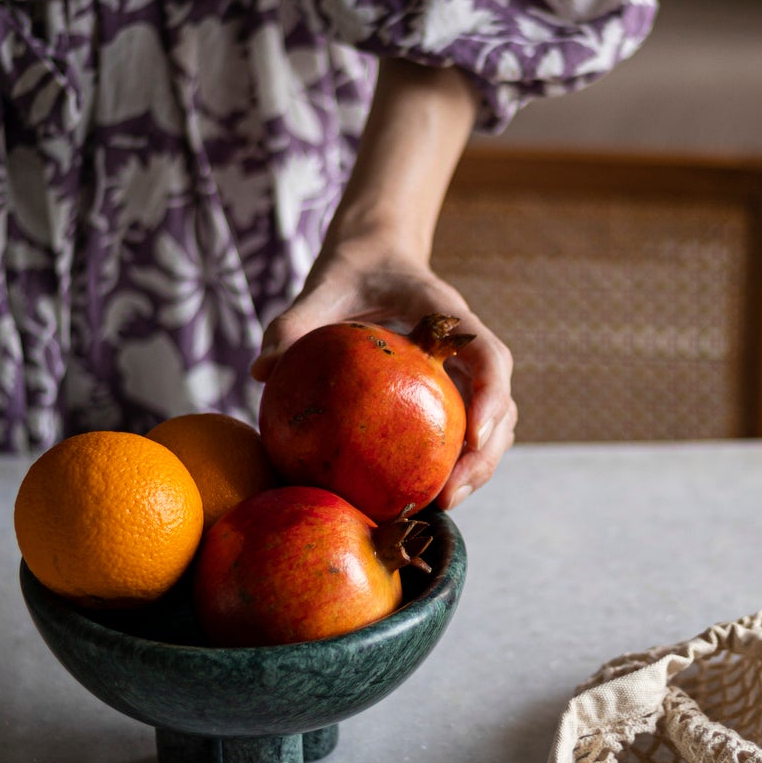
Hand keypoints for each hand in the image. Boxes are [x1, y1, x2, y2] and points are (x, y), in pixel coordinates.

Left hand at [250, 234, 515, 509]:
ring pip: (493, 425)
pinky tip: (419, 492)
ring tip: (439, 506)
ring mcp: (463, 372)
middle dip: (486, 455)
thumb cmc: (353, 269)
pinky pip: (461, 429)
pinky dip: (451, 462)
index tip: (474, 438)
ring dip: (476, 468)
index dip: (491, 398)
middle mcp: (466, 348)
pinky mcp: (449, 391)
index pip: (490, 356)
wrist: (376, 256)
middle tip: (449, 496)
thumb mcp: (323, 286)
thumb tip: (260, 372)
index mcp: (447, 316)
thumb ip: (294, 323)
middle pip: (502, 405)